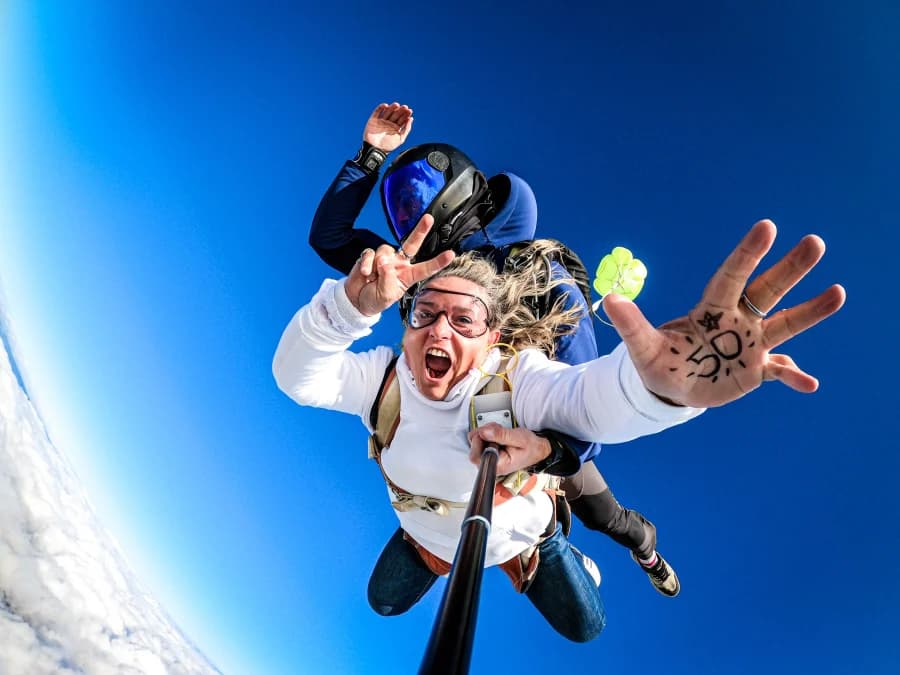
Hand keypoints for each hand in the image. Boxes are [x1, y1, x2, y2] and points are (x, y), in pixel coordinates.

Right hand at [344, 214, 454, 315]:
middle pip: (412, 244)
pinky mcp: (370, 256)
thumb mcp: (386, 296)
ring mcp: (385, 259)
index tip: (450, 254)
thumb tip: (384, 262)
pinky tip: (365, 274)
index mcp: (408, 276)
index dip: (438, 261)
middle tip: (429, 219)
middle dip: (420, 230)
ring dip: (378, 264)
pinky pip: (370, 253)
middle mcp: (399, 264)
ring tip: (372, 277)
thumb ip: (387, 279)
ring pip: (385, 250)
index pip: (425, 268)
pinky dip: (367, 264)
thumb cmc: (375, 300)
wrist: (357, 300)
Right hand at [363, 102, 413, 151]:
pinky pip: (377, 112)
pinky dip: (380, 108)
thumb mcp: (400, 139)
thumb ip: (406, 129)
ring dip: (392, 107)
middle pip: (395, 114)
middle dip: (400, 110)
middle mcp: (389, 123)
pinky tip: (386, 106)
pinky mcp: (373, 120)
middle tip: (405, 107)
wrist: (375, 150)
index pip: (402, 119)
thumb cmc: (388, 146)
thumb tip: (411, 119)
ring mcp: (381, 121)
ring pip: (387, 112)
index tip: (410, 111)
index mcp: (395, 127)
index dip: (406, 114)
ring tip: (397, 105)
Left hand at [468, 423, 551, 474]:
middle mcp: (491, 463)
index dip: (479, 441)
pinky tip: (498, 433)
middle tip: (499, 430)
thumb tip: (484, 432)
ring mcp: (488, 457)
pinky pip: (480, 438)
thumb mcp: (520, 438)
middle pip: (473, 446)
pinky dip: (488, 431)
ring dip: (487, 431)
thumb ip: (502, 435)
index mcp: (498, 465)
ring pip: (475, 439)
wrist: (537, 448)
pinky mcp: (488, 450)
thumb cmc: (531, 447)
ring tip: (501, 432)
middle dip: (484, 433)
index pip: (475, 456)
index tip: (489, 433)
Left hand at [604, 219, 845, 407]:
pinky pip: (780, 371)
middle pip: (766, 290)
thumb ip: (632, 324)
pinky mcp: (756, 371)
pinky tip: (810, 383)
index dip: (747, 253)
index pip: (731, 276)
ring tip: (838, 293)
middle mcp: (737, 321)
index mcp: (710, 310)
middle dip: (790, 268)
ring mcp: (750, 345)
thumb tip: (610, 299)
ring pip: (784, 324)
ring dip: (810, 311)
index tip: (766, 227)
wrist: (673, 387)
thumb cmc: (659, 361)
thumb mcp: (642, 346)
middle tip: (815, 242)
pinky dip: (794, 376)